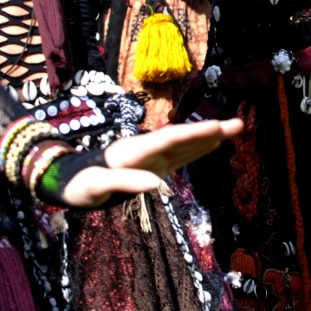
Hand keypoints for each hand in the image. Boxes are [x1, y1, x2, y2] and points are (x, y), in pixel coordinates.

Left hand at [60, 118, 243, 207]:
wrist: (70, 180)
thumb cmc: (80, 185)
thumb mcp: (96, 187)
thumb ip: (123, 182)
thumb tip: (155, 184)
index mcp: (132, 151)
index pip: (167, 140)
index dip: (192, 134)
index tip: (215, 128)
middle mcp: (144, 149)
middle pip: (181, 137)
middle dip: (209, 131)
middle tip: (240, 123)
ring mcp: (150, 156)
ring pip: (184, 143)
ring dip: (208, 136)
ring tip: (235, 127)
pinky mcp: (152, 164)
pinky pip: (179, 154)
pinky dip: (197, 148)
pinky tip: (212, 143)